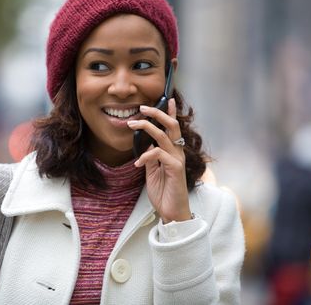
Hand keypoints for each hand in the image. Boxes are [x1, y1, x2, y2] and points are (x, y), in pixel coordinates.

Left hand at [127, 99, 191, 222]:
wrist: (171, 212)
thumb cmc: (164, 192)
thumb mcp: (152, 172)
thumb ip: (151, 157)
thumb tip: (145, 145)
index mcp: (173, 151)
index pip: (173, 128)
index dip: (170, 112)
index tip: (166, 99)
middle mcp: (178, 152)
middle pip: (172, 125)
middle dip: (158, 113)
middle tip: (143, 107)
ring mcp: (177, 160)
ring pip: (164, 135)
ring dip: (146, 127)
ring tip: (132, 124)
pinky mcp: (175, 169)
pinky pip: (159, 154)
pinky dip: (146, 156)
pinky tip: (138, 163)